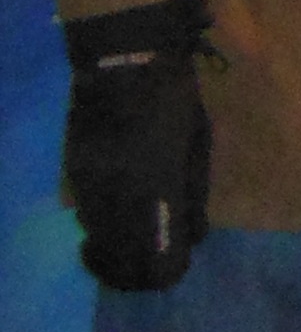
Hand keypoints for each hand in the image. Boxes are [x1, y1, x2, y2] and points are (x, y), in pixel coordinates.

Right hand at [64, 0, 213, 293]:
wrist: (120, 61)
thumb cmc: (172, 96)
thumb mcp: (198, 144)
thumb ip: (195, 196)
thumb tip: (196, 237)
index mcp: (156, 192)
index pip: (158, 264)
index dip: (170, 270)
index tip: (178, 260)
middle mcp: (116, 200)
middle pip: (122, 264)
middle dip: (139, 269)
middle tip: (155, 255)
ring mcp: (88, 190)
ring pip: (100, 243)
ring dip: (117, 246)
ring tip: (136, 230)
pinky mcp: (71, 177)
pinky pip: (86, 217)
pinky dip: (102, 223)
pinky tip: (117, 204)